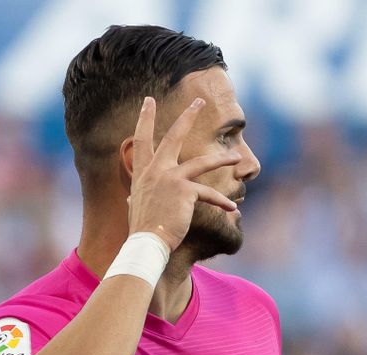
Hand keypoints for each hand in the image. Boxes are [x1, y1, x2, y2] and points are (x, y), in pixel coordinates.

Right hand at [126, 96, 240, 250]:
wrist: (146, 242)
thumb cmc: (142, 228)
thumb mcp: (135, 205)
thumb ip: (136, 196)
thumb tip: (131, 198)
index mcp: (143, 172)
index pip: (142, 139)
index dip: (144, 118)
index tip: (148, 101)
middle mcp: (156, 170)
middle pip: (174, 136)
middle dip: (188, 116)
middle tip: (199, 101)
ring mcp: (171, 178)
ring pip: (202, 162)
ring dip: (221, 159)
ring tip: (235, 156)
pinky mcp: (185, 191)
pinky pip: (209, 194)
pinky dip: (222, 202)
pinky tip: (232, 208)